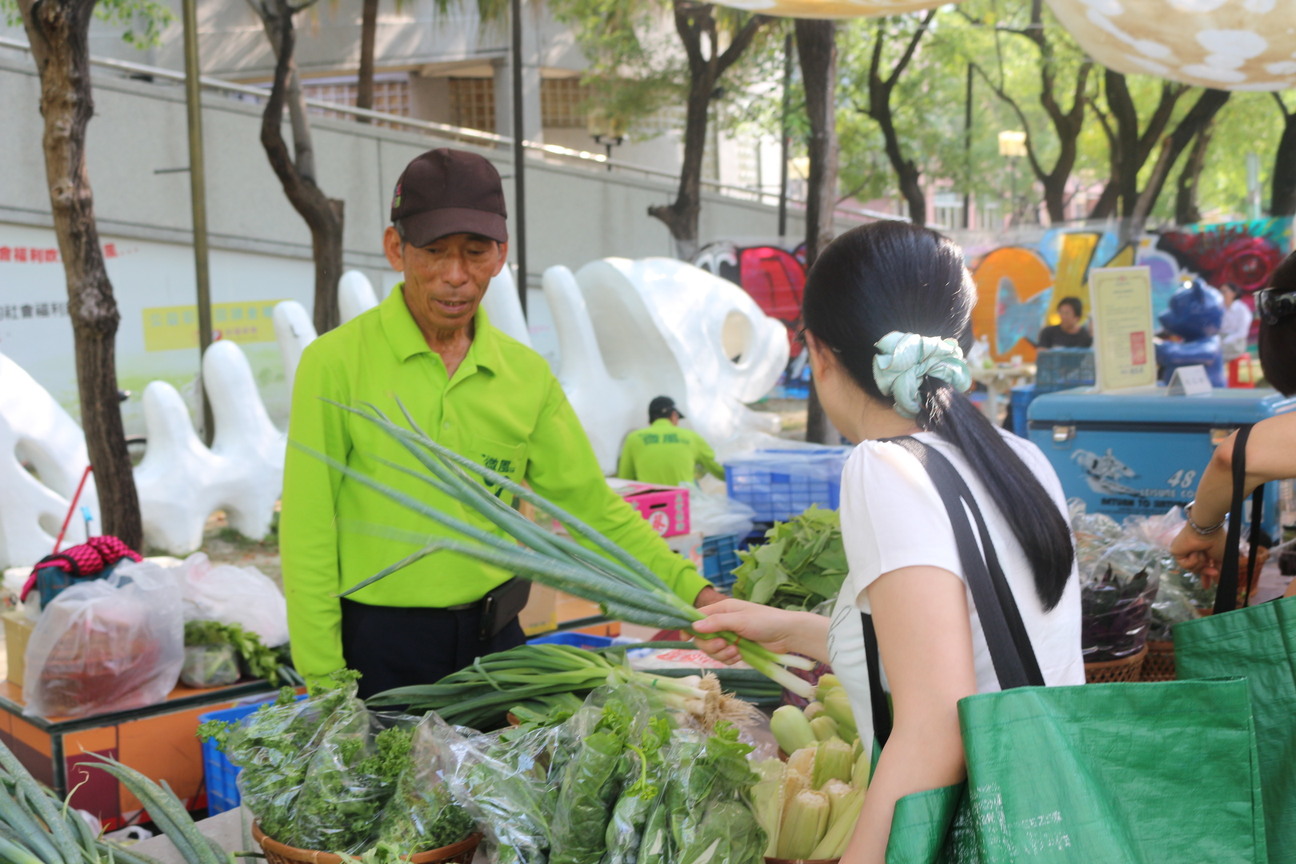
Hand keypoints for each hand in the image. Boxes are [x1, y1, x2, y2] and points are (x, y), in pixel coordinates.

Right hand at [690, 598, 817, 664]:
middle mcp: (724, 622)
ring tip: (736, 651)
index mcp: (723, 609)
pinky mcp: (738, 649)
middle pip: (703, 637)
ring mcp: (731, 637)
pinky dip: (730, 659)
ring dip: (721, 654)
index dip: (690, 627)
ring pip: (713, 650)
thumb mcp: (740, 619)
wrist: (788, 635)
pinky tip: (740, 656)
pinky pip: (724, 657)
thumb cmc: (766, 621)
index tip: (685, 638)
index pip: (698, 617)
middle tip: (723, 645)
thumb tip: (694, 626)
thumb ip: (716, 623)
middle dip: (710, 645)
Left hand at [1169, 524, 1225, 586]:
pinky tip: (1194, 552)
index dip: (1207, 575)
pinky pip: (1185, 565)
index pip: (1204, 565)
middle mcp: (1193, 550)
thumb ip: (1220, 569)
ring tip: (1203, 552)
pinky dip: (1192, 560)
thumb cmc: (1217, 540)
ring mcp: (1184, 551)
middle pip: (1197, 569)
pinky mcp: (1175, 552)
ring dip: (1200, 562)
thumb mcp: (1222, 558)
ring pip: (1192, 568)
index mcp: (1204, 550)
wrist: (1206, 530)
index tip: (1209, 586)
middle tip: (1212, 575)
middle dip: (1205, 573)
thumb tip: (1220, 581)